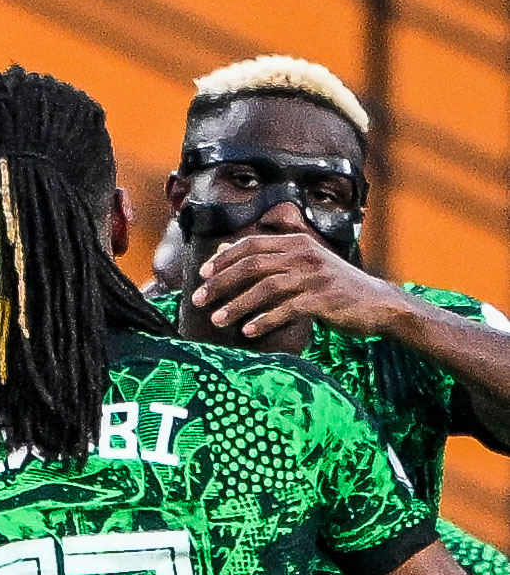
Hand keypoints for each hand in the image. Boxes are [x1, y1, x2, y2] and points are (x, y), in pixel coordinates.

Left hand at [195, 223, 400, 341]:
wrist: (376, 303)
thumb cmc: (333, 286)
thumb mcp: (305, 263)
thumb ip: (270, 254)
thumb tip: (226, 249)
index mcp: (298, 243)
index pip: (253, 244)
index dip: (224, 258)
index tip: (202, 275)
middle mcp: (304, 255)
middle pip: (253, 264)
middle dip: (221, 282)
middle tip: (197, 299)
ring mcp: (314, 277)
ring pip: (266, 288)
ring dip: (237, 304)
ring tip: (216, 320)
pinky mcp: (322, 300)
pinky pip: (287, 310)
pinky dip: (265, 320)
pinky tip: (247, 332)